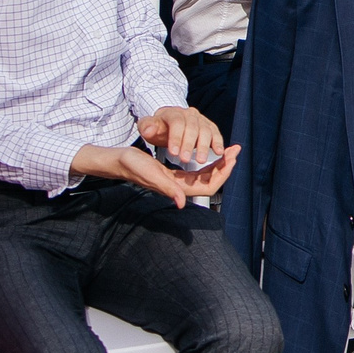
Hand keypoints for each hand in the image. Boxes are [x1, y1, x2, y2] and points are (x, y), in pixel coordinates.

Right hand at [73, 140, 241, 208]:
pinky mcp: (172, 175)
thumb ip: (166, 188)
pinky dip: (207, 163)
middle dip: (225, 166)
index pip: (208, 186)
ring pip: (204, 176)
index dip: (223, 173)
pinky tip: (212, 154)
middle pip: (210, 181)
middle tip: (236, 149)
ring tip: (229, 150)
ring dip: (218, 164)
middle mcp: (179, 187)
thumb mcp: (149, 172)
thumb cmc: (130, 164)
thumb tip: (182, 203)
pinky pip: (195, 172)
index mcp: (176, 188)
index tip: (231, 156)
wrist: (117, 161)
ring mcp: (176, 182)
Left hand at [137, 105, 223, 168]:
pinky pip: (216, 134)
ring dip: (204, 147)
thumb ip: (147, 127)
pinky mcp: (210, 127)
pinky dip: (218, 143)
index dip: (176, 137)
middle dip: (189, 145)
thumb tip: (148, 130)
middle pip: (193, 128)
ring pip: (206, 131)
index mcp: (174, 113)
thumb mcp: (148, 126)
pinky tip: (218, 153)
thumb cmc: (159, 127)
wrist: (170, 121)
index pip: (177, 123)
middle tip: (185, 160)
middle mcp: (190, 114)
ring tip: (201, 160)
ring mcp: (201, 120)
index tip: (173, 153)